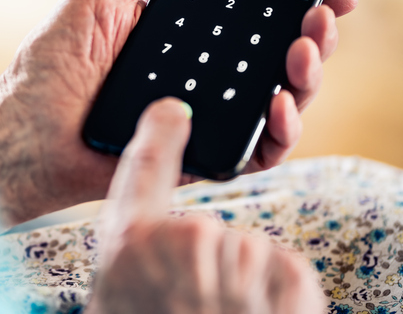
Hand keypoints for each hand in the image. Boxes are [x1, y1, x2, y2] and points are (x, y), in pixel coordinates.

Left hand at [0, 0, 356, 225]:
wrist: (24, 137)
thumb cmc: (49, 72)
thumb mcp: (98, 1)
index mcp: (185, 38)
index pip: (254, 19)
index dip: (296, 3)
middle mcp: (201, 77)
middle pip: (276, 59)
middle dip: (313, 37)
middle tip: (321, 17)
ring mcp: (202, 117)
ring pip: (276, 102)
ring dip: (306, 78)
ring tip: (303, 52)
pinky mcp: (197, 156)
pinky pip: (252, 151)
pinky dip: (278, 133)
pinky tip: (278, 105)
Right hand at [86, 98, 323, 313]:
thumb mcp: (117, 302)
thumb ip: (134, 256)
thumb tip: (153, 233)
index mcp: (130, 245)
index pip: (143, 166)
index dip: (159, 131)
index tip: (173, 108)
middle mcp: (181, 243)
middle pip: (204, 228)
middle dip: (205, 266)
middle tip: (188, 311)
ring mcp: (236, 260)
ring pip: (245, 251)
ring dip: (241, 288)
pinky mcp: (286, 278)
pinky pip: (281, 267)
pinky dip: (275, 297)